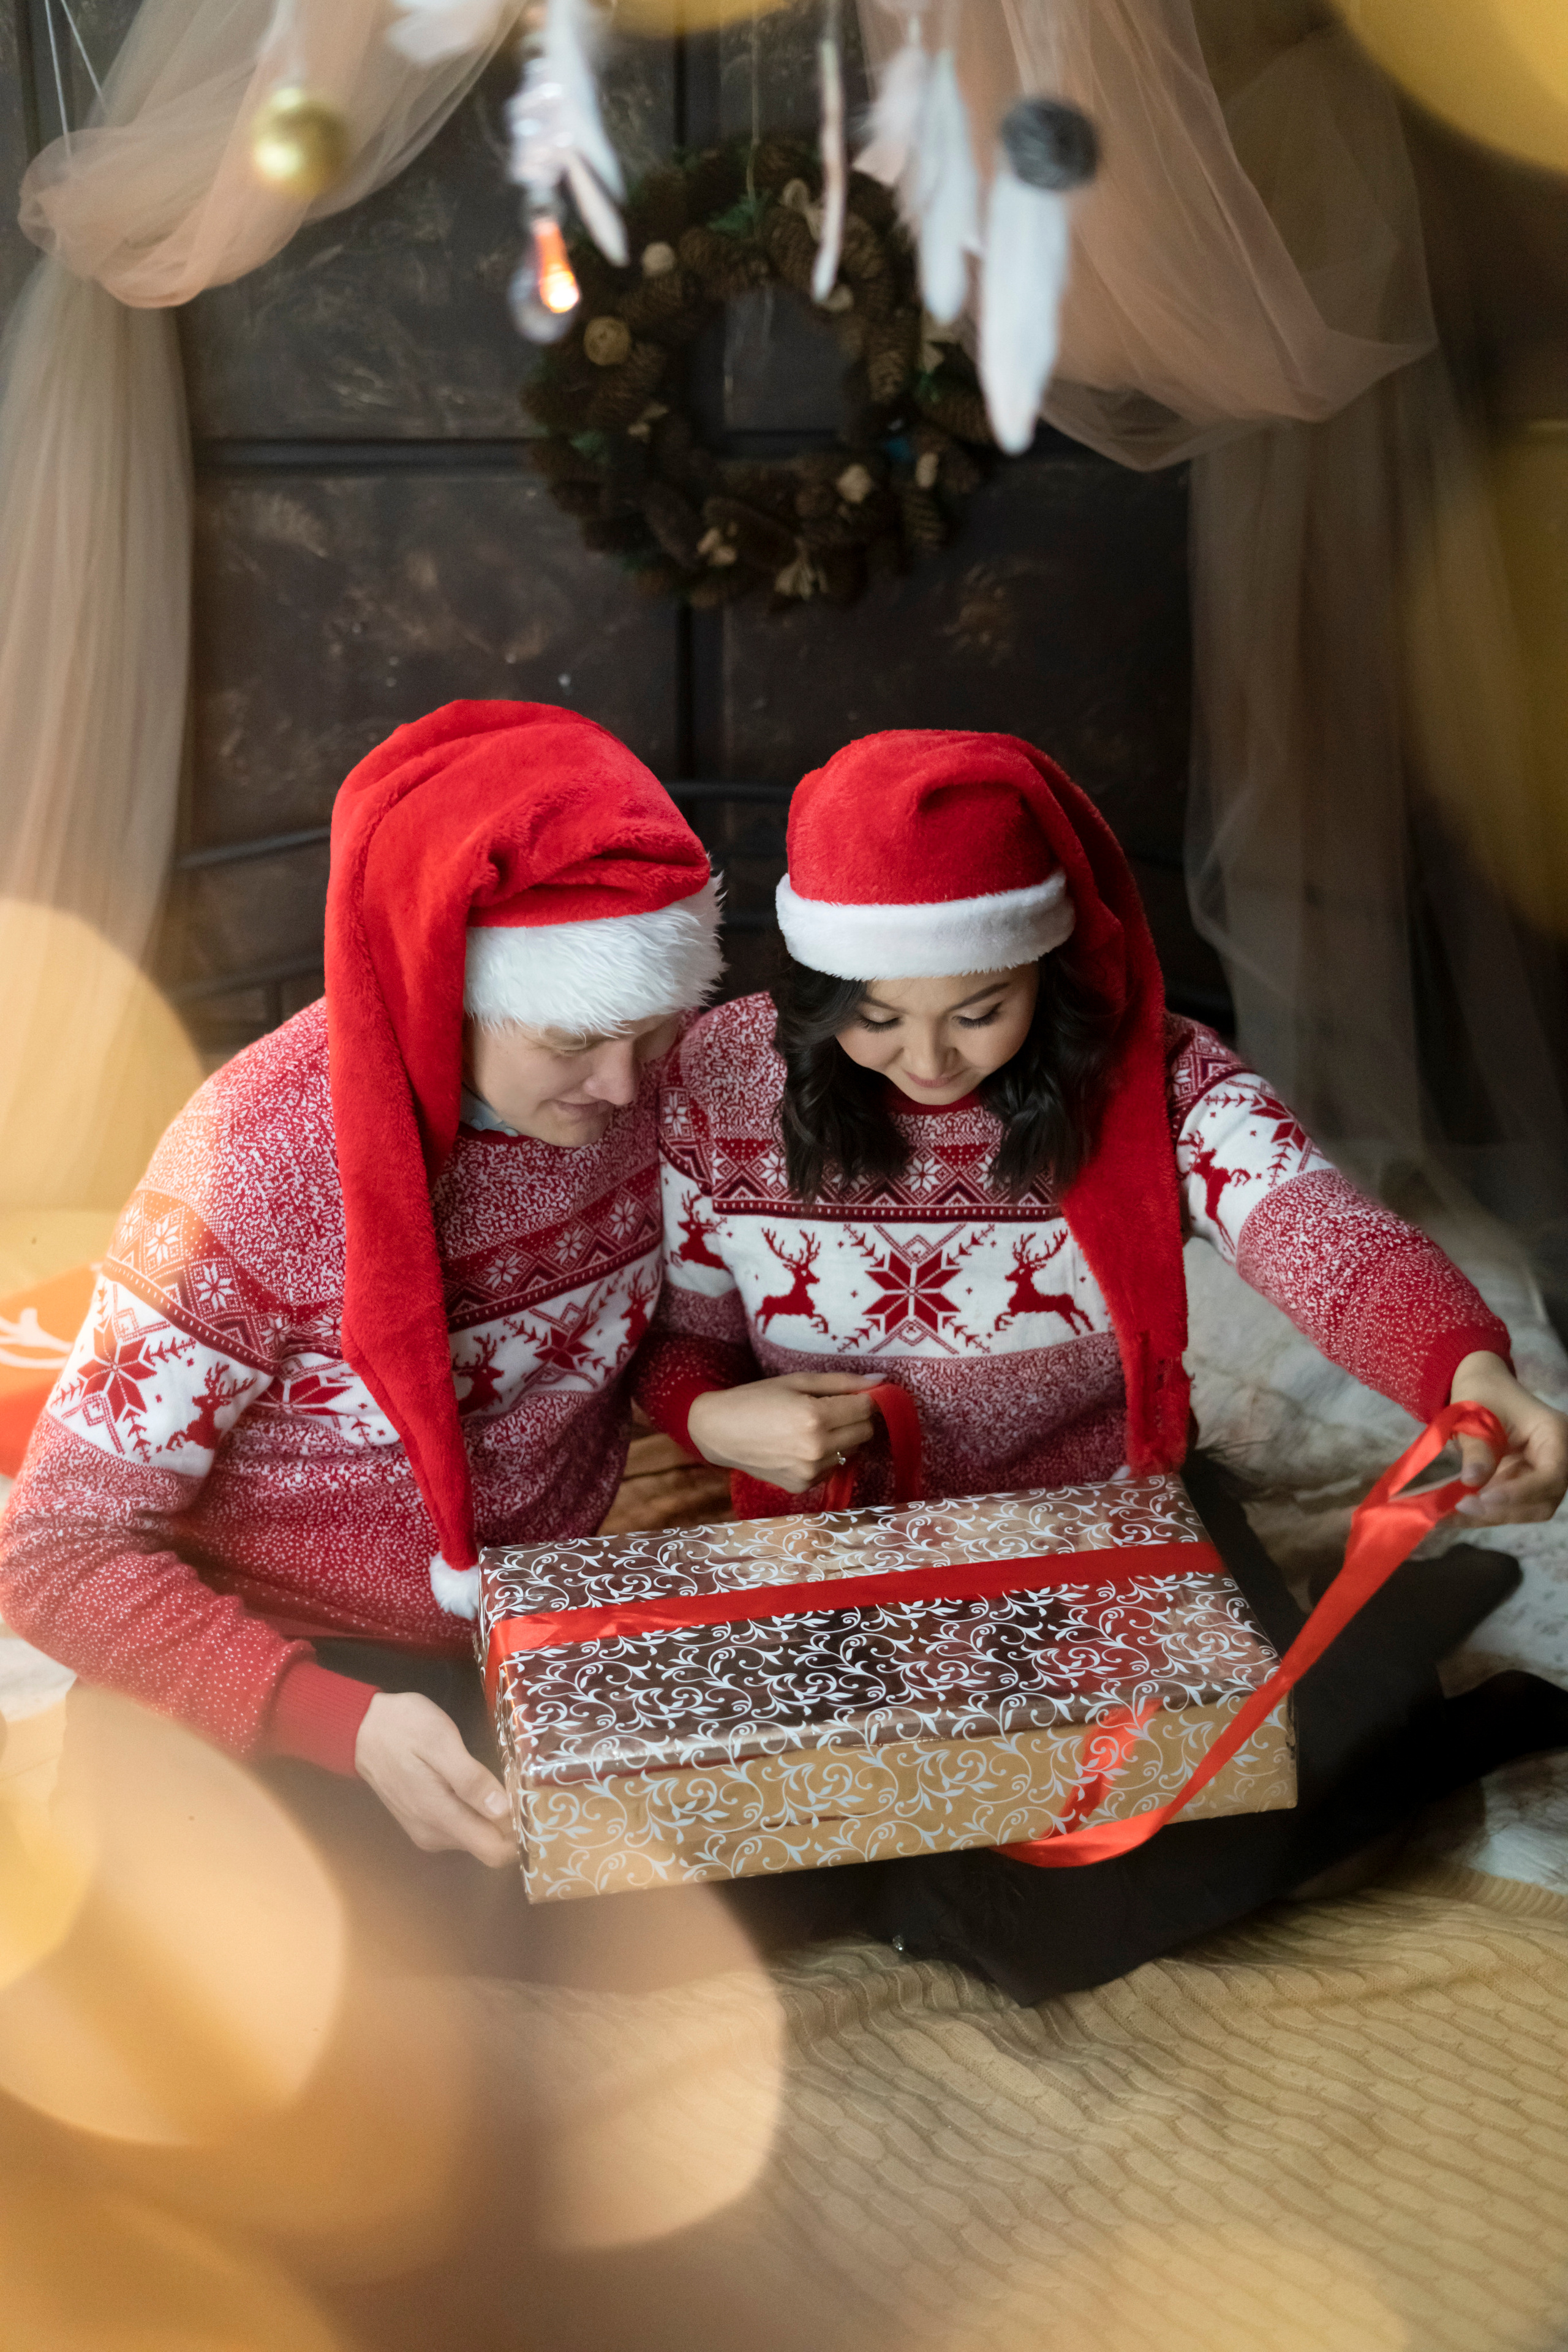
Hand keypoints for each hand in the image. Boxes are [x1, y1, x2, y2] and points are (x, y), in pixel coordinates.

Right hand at [353, 1691, 512, 1865]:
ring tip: (503, 1781)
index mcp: (440, 1816)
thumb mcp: (439, 1741)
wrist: (360, 1728)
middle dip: (511, 1824)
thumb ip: (469, 1779)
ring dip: (493, 1816)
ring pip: (476, 1837)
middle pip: (488, 1845)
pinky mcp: (423, 1822)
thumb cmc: (402, 1727)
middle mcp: (434, 1835)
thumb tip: (503, 1811)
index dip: (520, 1835)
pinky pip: (461, 1827)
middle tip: (525, 1788)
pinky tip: (480, 1786)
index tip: (536, 1808)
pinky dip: (476, 1812)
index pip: (493, 1851)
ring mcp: (427, 1831)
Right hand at [687, 1373, 882, 1493]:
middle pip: (865, 1433)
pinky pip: (832, 1468)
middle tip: (834, 1408)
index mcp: (816, 1417)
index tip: (857, 1395)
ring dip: (844, 1438)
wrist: (719, 1431)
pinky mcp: (803, 1485)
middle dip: (857, 1418)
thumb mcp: (797, 1381)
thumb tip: (880, 1383)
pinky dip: (827, 1456)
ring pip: (852, 1452)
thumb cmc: (756, 1399)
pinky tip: (802, 1446)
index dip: (867, 1400)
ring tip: (814, 1427)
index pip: (866, 1410)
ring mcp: (810, 1472)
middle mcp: (817, 1449)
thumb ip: (841, 1382)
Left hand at [1449, 1351, 1567, 1524]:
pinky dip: (1482, 1512)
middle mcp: (1556, 1459)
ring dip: (1489, 1516)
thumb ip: (1477, 1448)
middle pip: (1542, 1499)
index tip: (1484, 1497)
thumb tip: (1473, 1481)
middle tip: (1461, 1506)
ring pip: (1526, 1510)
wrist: (1480, 1386)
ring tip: (1449, 1515)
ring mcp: (1540, 1474)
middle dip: (1502, 1509)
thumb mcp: (1475, 1414)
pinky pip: (1508, 1506)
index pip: (1550, 1475)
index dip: (1521, 1492)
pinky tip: (1451, 1516)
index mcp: (1555, 1435)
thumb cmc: (1483, 1392)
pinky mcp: (1522, 1484)